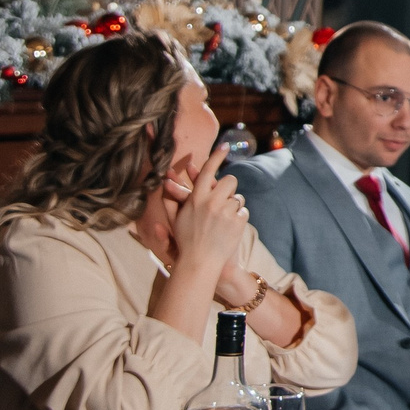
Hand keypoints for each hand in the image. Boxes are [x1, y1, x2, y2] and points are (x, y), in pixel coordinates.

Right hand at [165, 145, 247, 279]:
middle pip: (230, 180)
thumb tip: (165, 183)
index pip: (208, 171)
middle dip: (229, 187)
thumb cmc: (186, 241)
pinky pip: (243, 211)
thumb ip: (171, 200)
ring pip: (238, 197)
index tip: (224, 146)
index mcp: (196, 199)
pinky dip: (238, 218)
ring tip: (223, 220)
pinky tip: (229, 228)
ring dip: (233, 206)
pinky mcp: (238, 222)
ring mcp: (226, 212)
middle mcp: (211, 203)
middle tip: (224, 198)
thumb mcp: (175, 219)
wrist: (201, 263)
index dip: (216, 157)